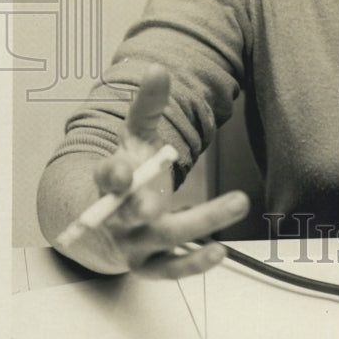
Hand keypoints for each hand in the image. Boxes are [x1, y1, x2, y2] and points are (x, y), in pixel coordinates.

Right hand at [55, 65, 249, 277]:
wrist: (102, 226)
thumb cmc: (125, 174)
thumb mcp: (133, 139)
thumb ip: (146, 106)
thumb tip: (157, 69)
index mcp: (111, 181)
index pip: (106, 178)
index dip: (113, 176)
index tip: (122, 173)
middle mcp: (119, 216)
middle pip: (129, 213)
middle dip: (140, 208)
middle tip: (153, 204)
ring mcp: (134, 243)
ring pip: (163, 239)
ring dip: (199, 225)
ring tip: (236, 203)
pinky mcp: (150, 265)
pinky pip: (171, 269)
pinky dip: (194, 264)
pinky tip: (219, 252)